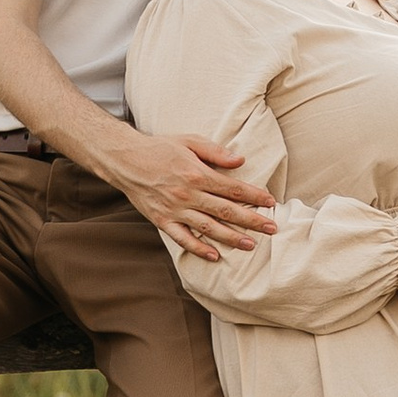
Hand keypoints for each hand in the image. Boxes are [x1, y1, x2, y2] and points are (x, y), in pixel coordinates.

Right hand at [114, 129, 277, 260]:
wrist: (125, 159)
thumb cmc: (160, 148)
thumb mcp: (189, 141)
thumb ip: (215, 152)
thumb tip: (240, 160)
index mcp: (197, 173)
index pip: (232, 188)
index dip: (254, 196)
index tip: (271, 202)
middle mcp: (187, 194)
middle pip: (226, 211)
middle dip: (252, 220)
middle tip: (272, 228)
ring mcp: (174, 210)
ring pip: (208, 228)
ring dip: (231, 238)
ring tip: (250, 245)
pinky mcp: (162, 221)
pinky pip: (183, 238)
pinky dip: (198, 248)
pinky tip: (214, 255)